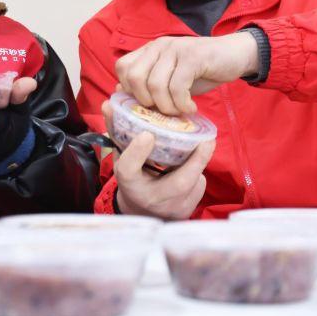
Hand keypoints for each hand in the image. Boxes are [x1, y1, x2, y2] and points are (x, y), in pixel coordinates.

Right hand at [103, 99, 214, 219]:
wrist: (141, 211)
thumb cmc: (132, 177)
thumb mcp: (121, 157)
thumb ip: (118, 133)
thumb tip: (109, 104)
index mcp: (129, 184)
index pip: (128, 170)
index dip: (136, 152)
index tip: (146, 134)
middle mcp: (150, 199)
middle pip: (177, 184)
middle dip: (196, 160)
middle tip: (207, 139)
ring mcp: (172, 209)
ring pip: (193, 183)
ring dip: (200, 161)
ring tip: (206, 142)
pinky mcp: (187, 210)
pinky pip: (198, 185)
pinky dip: (197, 169)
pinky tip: (197, 159)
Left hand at [115, 33, 257, 115]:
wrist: (235, 55)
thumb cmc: (201, 71)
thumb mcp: (172, 80)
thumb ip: (151, 85)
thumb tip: (124, 96)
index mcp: (150, 50)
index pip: (122, 67)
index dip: (129, 89)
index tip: (148, 103)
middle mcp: (159, 46)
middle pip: (134, 77)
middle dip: (145, 101)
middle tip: (163, 110)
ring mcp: (175, 49)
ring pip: (155, 84)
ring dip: (167, 106)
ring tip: (180, 111)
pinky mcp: (193, 56)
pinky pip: (177, 86)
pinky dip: (182, 104)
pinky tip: (191, 108)